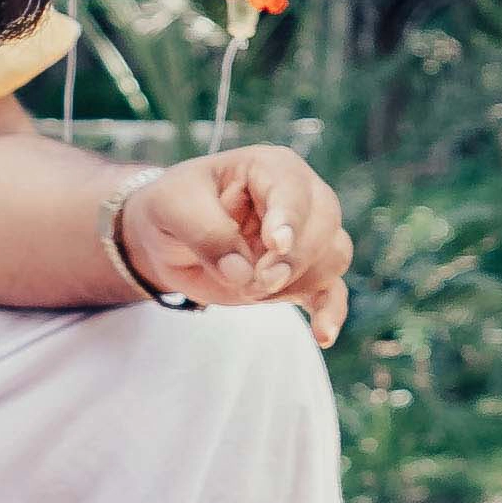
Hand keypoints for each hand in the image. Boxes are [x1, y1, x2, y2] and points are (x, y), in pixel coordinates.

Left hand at [115, 144, 350, 342]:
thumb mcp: (172, 208)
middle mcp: (299, 197)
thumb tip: (242, 273)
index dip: (290, 218)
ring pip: (333, 257)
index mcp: (269, 168)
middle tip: (254, 281)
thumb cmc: (172, 208)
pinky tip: (322, 334)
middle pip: (325, 225)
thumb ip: (206, 233)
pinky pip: (331, 292)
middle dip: (292, 260)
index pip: (293, 190)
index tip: (276, 246)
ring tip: (255, 293)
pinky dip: (330, 312)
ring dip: (300, 283)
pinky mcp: (301, 274)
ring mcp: (305, 237)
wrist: (168, 238)